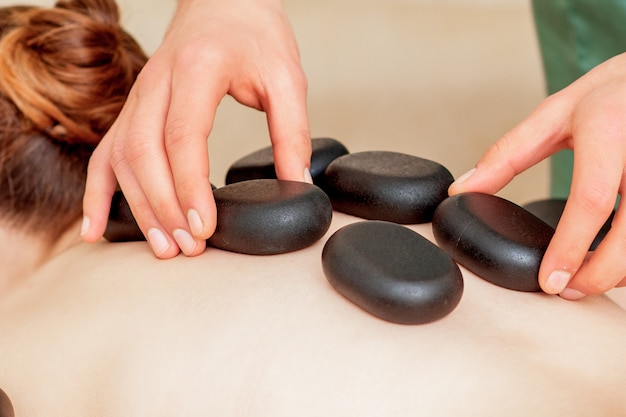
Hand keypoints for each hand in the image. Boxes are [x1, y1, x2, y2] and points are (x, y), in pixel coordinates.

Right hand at [82, 0, 310, 257]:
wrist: (223, 3)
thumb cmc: (254, 35)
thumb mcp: (287, 78)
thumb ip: (292, 131)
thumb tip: (298, 184)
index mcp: (196, 69)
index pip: (183, 136)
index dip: (189, 186)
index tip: (203, 225)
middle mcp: (156, 82)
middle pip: (145, 152)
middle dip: (163, 206)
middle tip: (188, 246)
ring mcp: (139, 96)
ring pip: (121, 158)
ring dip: (137, 207)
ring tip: (163, 246)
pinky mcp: (133, 110)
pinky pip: (105, 153)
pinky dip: (98, 193)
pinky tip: (97, 227)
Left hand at [449, 52, 625, 299]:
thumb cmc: (611, 93)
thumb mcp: (555, 113)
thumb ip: (508, 154)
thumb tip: (463, 189)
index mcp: (607, 130)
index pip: (591, 200)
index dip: (570, 248)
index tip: (550, 282)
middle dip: (600, 274)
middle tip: (568, 291)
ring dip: (623, 270)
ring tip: (588, 278)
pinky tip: (616, 260)